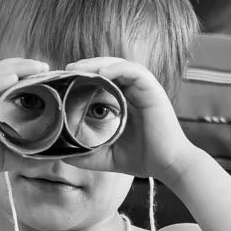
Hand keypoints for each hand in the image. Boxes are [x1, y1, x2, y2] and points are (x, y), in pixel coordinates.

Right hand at [0, 57, 49, 192]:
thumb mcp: (10, 150)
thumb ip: (30, 145)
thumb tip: (58, 148)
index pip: (4, 73)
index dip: (24, 68)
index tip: (47, 71)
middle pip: (0, 68)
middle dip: (24, 64)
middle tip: (45, 67)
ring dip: (16, 68)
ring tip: (36, 68)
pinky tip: (12, 79)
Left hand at [63, 57, 195, 181]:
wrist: (169, 166)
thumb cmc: (143, 159)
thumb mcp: (108, 155)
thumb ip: (87, 153)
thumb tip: (61, 154)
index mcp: (127, 100)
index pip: (105, 78)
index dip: (86, 74)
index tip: (65, 78)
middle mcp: (136, 90)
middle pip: (110, 67)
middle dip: (88, 65)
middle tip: (67, 69)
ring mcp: (146, 88)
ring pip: (120, 65)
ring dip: (99, 63)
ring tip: (80, 69)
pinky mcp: (153, 90)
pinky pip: (134, 72)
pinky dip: (117, 69)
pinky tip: (101, 74)